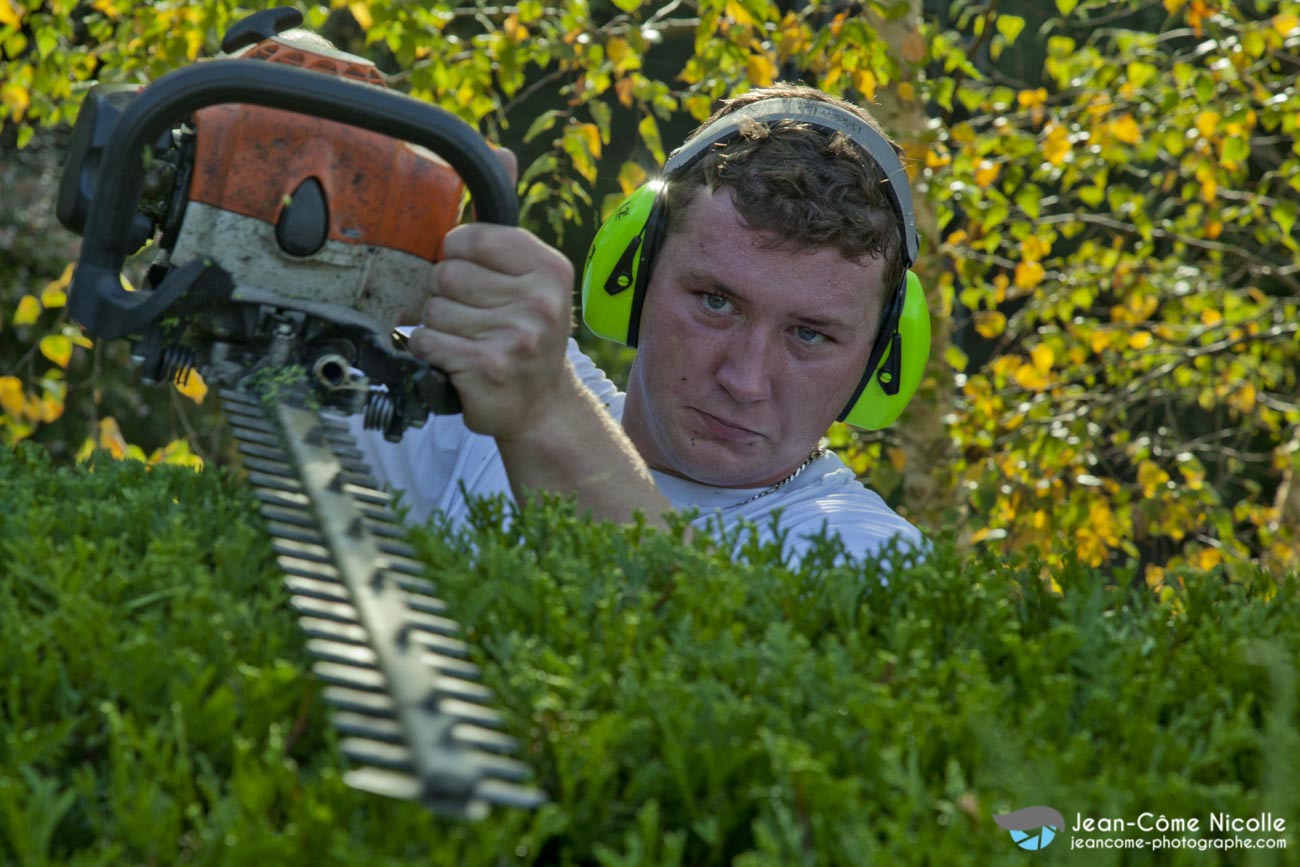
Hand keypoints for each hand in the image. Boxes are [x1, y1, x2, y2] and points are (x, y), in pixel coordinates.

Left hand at [407, 152, 576, 439]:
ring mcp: (517, 336)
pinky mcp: (490, 367)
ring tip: (468, 342)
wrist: (541, 405)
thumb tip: (502, 153)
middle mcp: (540, 300)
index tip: (475, 280)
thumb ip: (506, 222)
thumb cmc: (525, 332)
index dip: (456, 257)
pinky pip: (427, 342)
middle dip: (446, 297)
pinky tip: (456, 360)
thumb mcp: (528, 276)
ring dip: (438, 328)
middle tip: (474, 319)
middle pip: (445, 275)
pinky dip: (431, 352)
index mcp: (548, 267)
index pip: (468, 238)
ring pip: (432, 311)